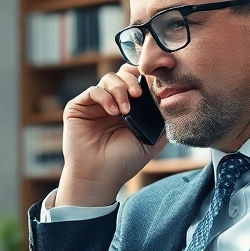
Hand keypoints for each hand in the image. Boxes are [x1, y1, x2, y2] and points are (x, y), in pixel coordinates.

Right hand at [58, 64, 167, 206]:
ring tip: (125, 110)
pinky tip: (112, 112)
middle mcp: (112, 102)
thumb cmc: (124, 162)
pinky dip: (105, 97)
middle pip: (123, 73)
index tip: (155, 84)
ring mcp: (95, 104)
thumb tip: (171, 97)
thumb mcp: (152, 140)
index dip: (146, 77)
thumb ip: (162, 119)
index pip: (138, 81)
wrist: (99, 177)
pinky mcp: (78, 107)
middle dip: (133, 79)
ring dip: (120, 89)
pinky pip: (93, 90)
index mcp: (130, 107)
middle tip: (139, 94)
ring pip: (109, 78)